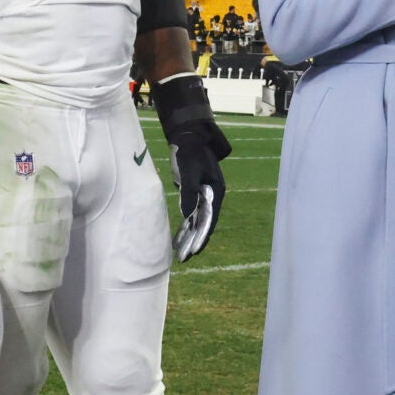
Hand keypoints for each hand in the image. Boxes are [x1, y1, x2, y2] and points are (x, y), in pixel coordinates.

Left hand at [152, 75, 231, 260]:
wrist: (190, 136)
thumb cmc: (190, 151)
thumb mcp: (189, 171)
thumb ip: (188, 192)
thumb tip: (187, 214)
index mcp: (215, 192)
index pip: (209, 219)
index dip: (202, 236)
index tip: (195, 251)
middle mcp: (211, 196)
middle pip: (203, 223)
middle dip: (194, 241)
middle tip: (185, 258)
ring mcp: (203, 195)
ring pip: (196, 220)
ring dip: (189, 236)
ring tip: (181, 253)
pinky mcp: (194, 192)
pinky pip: (190, 214)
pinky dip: (185, 225)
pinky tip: (178, 236)